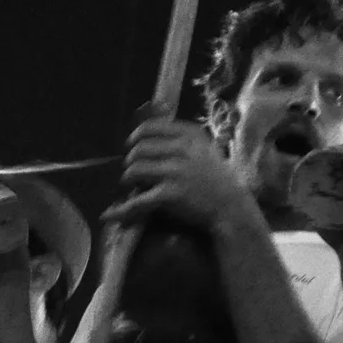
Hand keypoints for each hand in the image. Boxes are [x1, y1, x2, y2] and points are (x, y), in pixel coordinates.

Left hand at [101, 110, 255, 237]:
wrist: (231, 208)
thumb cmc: (217, 179)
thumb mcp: (204, 150)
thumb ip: (181, 138)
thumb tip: (146, 131)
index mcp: (189, 134)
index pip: (150, 128)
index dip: (135, 137)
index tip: (131, 146)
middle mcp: (181, 149)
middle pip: (138, 149)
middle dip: (130, 161)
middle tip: (132, 172)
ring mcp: (174, 171)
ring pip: (134, 170)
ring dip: (128, 180)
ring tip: (131, 187)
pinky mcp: (169, 194)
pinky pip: (137, 200)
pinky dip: (122, 209)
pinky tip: (111, 214)